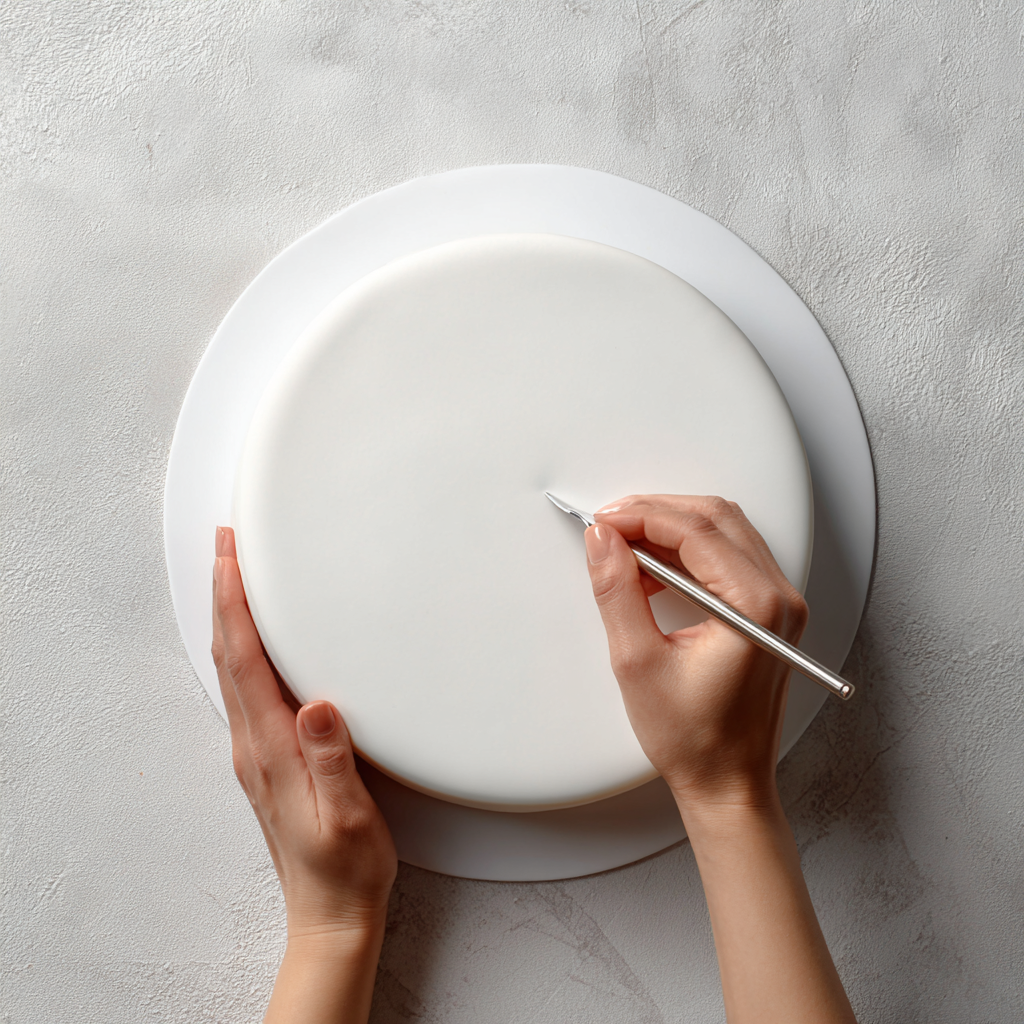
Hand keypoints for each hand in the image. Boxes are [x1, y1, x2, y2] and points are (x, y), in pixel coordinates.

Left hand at [212, 527, 395, 1022]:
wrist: (330, 911)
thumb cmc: (344, 867)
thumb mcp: (348, 817)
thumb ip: (331, 760)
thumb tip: (318, 706)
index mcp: (270, 750)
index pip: (244, 661)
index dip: (235, 604)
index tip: (231, 557)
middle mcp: (253, 746)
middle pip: (229, 655)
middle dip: (224, 594)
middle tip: (227, 547)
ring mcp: (256, 752)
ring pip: (233, 669)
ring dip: (230, 618)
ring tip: (236, 579)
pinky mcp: (268, 759)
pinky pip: (246, 688)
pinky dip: (243, 649)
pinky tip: (255, 642)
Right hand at [585, 496, 855, 1023]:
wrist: (728, 782)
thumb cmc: (696, 740)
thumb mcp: (637, 661)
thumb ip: (618, 591)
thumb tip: (603, 541)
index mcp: (755, 608)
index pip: (696, 532)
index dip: (642, 516)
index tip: (602, 521)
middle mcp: (778, 598)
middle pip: (716, 519)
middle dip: (656, 513)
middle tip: (609, 526)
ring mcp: (778, 604)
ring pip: (723, 532)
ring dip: (670, 530)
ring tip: (623, 550)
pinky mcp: (766, 612)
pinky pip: (727, 558)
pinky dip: (685, 553)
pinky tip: (650, 571)